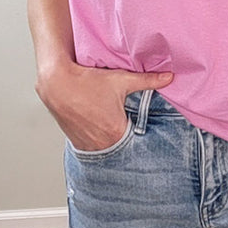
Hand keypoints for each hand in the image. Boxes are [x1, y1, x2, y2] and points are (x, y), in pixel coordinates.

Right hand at [35, 62, 172, 150]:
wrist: (57, 83)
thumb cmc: (88, 81)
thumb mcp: (121, 79)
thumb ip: (148, 80)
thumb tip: (170, 77)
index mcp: (115, 131)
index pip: (136, 145)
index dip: (142, 140)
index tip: (145, 138)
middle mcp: (101, 143)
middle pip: (121, 149)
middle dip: (128, 143)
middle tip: (132, 135)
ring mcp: (86, 145)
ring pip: (105, 150)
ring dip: (111, 144)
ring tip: (114, 134)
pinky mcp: (75, 143)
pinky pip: (91, 148)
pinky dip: (97, 144)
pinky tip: (100, 133)